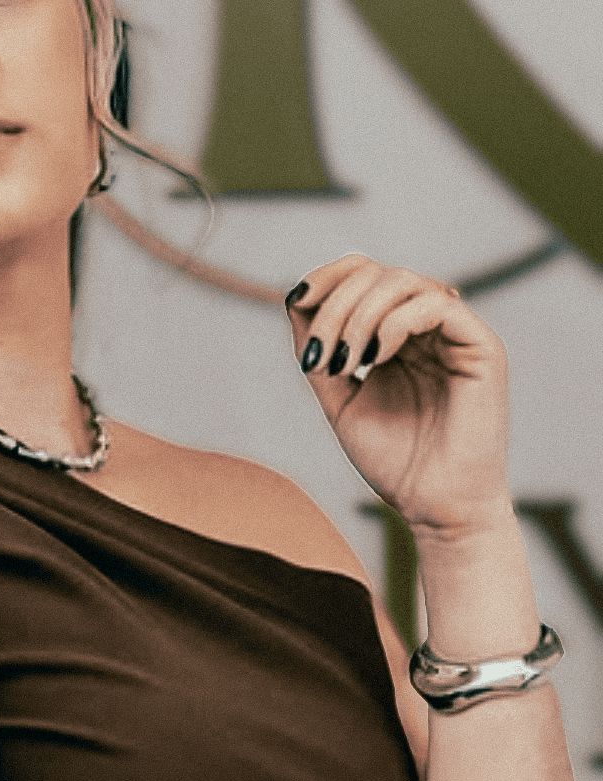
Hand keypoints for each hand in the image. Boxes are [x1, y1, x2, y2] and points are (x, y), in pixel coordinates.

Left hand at [286, 256, 510, 534]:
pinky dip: (397, 322)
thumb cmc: (393, 460)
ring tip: (347, 362)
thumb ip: (319, 350)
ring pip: (404, 281)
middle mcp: (428, 325)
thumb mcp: (338, 397)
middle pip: (377, 273)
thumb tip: (296, 298)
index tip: (296, 300)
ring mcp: (456, 333)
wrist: (434, 507)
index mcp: (397, 333)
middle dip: (337, 304)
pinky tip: (377, 356)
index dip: (327, 277)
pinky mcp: (483, 347)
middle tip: (322, 353)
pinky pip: (439, 305)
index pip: (363, 274)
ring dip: (360, 315)